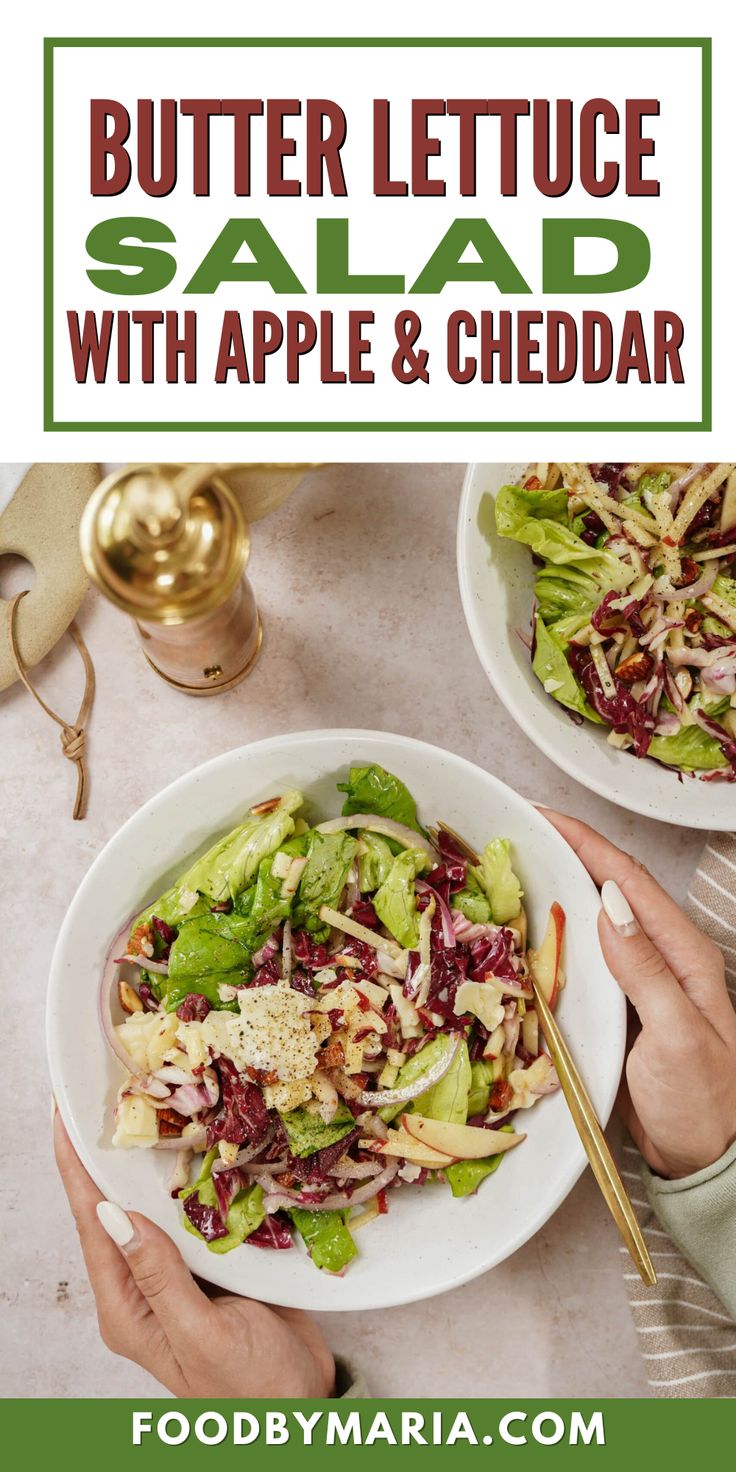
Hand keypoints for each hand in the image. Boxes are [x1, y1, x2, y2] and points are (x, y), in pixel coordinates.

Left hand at [53, 1113, 334, 1396]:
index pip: (91, 1226)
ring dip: (148, 1160)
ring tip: (141, 1106)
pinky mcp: (214, 1265)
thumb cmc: (250, 1389)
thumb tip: (113, 1215)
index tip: (64, 1117)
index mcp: (126, 1310)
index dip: (75, 1168)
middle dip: (104, 1154)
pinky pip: (194, 1213)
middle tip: (100, 1093)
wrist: (304, 1408)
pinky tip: (197, 1146)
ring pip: (154, 1205)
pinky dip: (193, 1178)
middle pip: (114, 1209)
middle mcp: (144, 1288)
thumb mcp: (202, 1335)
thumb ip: (160, 1277)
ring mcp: (178, 1275)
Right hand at [542, 810, 735, 1179]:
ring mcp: (640, 983)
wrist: (708, 1162)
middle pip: (608, 890)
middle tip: (512, 836)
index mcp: (684, 955)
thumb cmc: (704, 1104)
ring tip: (509, 872)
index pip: (627, 881)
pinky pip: (583, 960)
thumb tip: (608, 903)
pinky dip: (554, 936)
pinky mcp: (619, 1010)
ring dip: (556, 891)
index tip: (540, 816)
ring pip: (592, 921)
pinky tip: (525, 933)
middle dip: (565, 854)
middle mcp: (662, 959)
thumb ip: (645, 969)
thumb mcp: (677, 1035)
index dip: (585, 842)